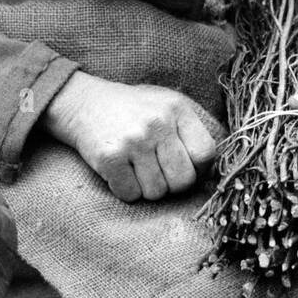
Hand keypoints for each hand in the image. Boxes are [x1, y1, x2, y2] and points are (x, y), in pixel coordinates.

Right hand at [40, 71, 216, 202]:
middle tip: (157, 170)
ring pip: (156, 192)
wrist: (84, 103)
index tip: (184, 165)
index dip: (198, 168)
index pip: (206, 154)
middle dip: (172, 183)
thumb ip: (190, 133)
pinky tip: (120, 171)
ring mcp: (133, 140)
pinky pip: (130, 195)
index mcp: (177, 110)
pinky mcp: (110, 157)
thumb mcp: (166, 107)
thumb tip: (213, 173)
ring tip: (136, 166)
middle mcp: (157, 123)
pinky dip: (125, 189)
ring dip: (146, 187)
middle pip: (183, 181)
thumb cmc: (133, 112)